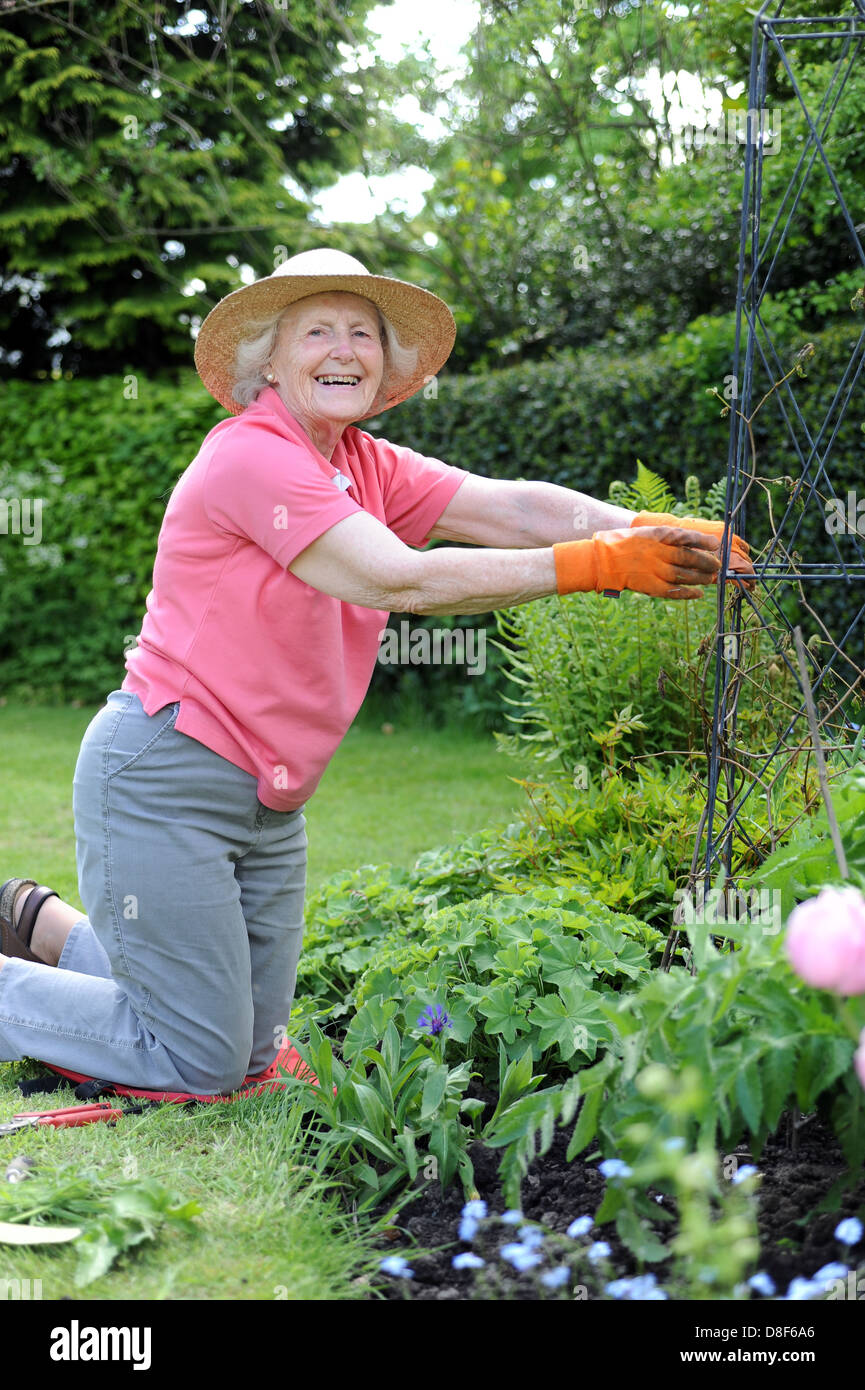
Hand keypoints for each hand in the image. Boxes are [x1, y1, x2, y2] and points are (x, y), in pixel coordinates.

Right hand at [629, 512, 754, 591]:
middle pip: (689, 557)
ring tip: (710, 578)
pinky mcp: (650, 586)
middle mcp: (658, 552)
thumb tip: (688, 541)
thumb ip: (665, 537)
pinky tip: (698, 593)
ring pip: (684, 575)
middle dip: (706, 562)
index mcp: (657, 535)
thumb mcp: (645, 532)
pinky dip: (688, 593)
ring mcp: (654, 570)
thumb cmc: (624, 543)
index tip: (715, 544)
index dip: (703, 541)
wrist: (602, 560)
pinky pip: (674, 591)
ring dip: (700, 578)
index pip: (686, 536)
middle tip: (717, 565)